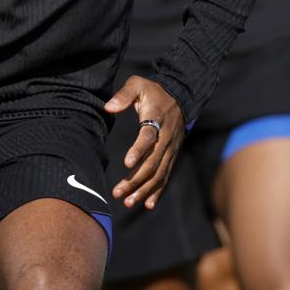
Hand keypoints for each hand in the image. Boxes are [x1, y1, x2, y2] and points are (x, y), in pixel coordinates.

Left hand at [104, 76, 185, 208]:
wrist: (181, 97)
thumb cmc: (153, 91)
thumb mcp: (138, 84)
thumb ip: (124, 95)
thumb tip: (109, 107)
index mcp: (156, 120)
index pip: (148, 137)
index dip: (138, 150)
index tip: (126, 163)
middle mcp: (166, 138)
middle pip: (152, 163)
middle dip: (135, 180)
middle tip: (118, 193)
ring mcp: (170, 149)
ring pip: (159, 174)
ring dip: (144, 190)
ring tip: (128, 202)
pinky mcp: (172, 156)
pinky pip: (166, 176)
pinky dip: (157, 191)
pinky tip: (148, 204)